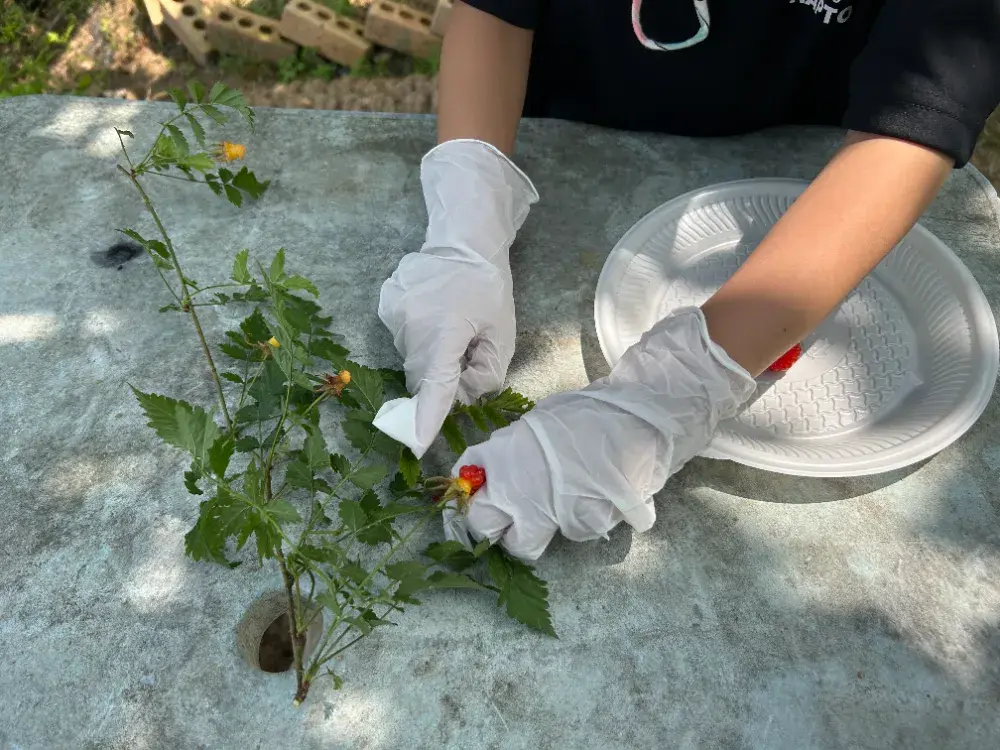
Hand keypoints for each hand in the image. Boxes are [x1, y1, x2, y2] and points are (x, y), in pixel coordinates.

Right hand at [373, 139, 537, 457]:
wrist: (462, 239)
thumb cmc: (488, 286)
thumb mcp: (502, 334)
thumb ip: (485, 373)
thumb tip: (460, 395)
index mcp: (445, 332)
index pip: (433, 385)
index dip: (426, 417)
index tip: (416, 443)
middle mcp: (412, 325)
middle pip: (422, 376)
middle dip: (440, 379)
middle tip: (463, 355)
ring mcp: (394, 313)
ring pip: (411, 357)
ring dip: (430, 355)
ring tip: (451, 323)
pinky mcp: (385, 304)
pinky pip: (402, 336)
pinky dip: (419, 335)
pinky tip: (435, 310)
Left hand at [442, 307, 756, 559]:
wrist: (638, 416)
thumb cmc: (590, 414)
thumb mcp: (540, 424)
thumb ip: (516, 451)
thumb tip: (499, 474)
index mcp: (504, 452)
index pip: (464, 484)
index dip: (465, 499)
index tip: (471, 504)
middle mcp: (517, 485)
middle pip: (483, 526)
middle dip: (492, 529)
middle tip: (510, 520)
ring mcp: (547, 508)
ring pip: (523, 545)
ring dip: (536, 533)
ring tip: (560, 507)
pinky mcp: (580, 525)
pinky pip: (568, 535)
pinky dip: (579, 524)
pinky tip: (594, 500)